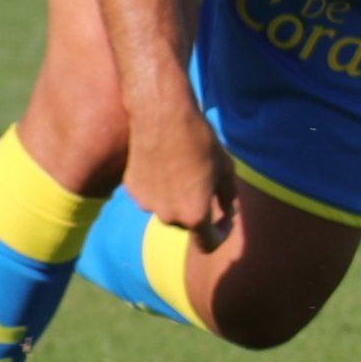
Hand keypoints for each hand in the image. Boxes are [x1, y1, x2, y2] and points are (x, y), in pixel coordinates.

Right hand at [125, 102, 237, 240]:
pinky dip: (160, 188)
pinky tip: (165, 164)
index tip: (225, 220)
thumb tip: (227, 213)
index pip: (208, 244)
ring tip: (184, 170)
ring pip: (167, 210)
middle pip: (187, 224)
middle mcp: (168, 216)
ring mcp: (146, 205)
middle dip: (199, 210)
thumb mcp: (226, 170)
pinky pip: (151, 197)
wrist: (162, 117)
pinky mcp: (132, 191)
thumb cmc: (200, 142)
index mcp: (194, 215)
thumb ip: (228, 198)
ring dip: (178, 199)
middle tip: (206, 184)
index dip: (221, 234)